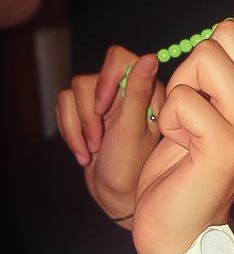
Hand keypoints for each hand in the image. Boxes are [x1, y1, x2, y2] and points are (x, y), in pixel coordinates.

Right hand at [55, 46, 163, 222]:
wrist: (115, 197)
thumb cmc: (131, 168)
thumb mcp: (133, 130)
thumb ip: (138, 93)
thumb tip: (149, 57)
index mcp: (146, 91)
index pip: (119, 58)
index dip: (105, 78)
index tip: (102, 108)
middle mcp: (126, 92)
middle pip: (89, 79)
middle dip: (88, 114)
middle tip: (99, 140)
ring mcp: (105, 103)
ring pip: (73, 93)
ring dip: (78, 126)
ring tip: (92, 149)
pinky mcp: (87, 113)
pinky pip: (64, 105)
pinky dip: (69, 131)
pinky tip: (83, 152)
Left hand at [131, 17, 233, 253]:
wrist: (180, 228)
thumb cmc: (189, 166)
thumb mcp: (217, 113)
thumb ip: (228, 76)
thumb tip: (233, 30)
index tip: (229, 57)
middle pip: (233, 33)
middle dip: (196, 61)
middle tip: (193, 103)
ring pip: (206, 58)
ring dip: (179, 88)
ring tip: (185, 124)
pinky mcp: (223, 146)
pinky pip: (183, 98)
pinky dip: (168, 117)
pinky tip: (180, 144)